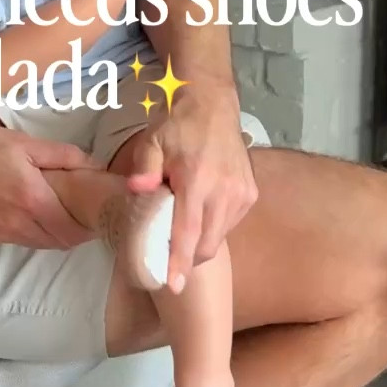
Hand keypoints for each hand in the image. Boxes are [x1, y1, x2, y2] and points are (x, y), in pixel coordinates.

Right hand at [0, 115, 101, 248]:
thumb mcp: (25, 143)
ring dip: (52, 234)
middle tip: (81, 214)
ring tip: (57, 212)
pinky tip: (28, 212)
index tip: (96, 214)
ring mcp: (0, 233)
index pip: (72, 230)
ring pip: (38, 243)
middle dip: (75, 232)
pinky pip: (17, 240)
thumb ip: (64, 157)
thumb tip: (94, 166)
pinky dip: (30, 231)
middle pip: (59, 242)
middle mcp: (17, 224)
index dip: (89, 227)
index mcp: (32, 199)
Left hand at [124, 79, 256, 290]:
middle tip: (166, 259)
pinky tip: (199, 214)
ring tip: (180, 229)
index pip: (188, 232)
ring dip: (200, 242)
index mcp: (198, 180)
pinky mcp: (250, 193)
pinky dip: (213, 227)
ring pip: (219, 237)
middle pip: (206, 243)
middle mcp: (225, 191)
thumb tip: (136, 191)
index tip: (173, 285)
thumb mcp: (151, 142)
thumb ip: (144, 170)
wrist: (212, 101)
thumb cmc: (177, 123)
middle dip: (187, 258)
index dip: (179, 262)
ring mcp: (242, 193)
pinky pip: (229, 224)